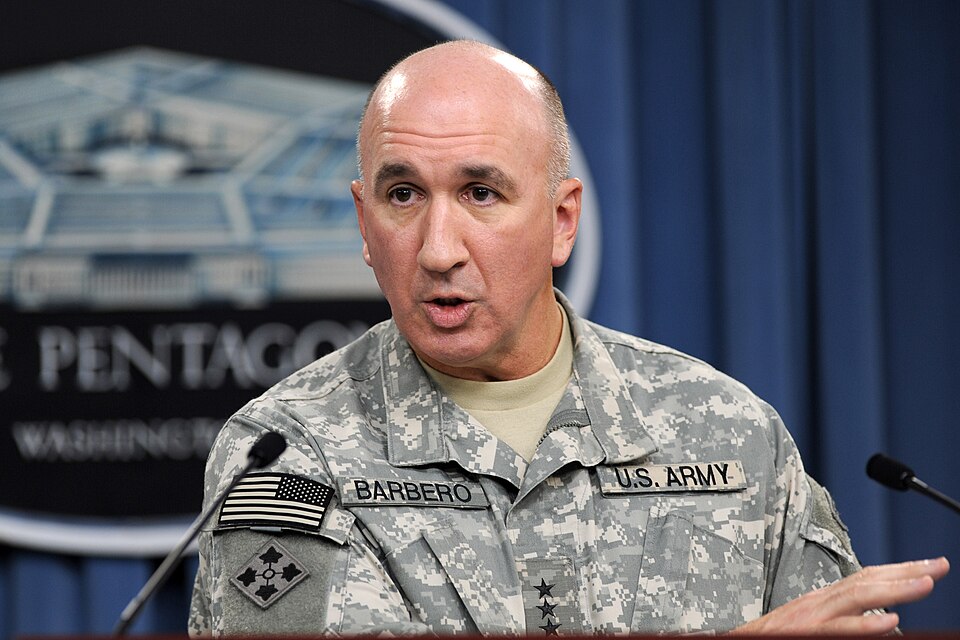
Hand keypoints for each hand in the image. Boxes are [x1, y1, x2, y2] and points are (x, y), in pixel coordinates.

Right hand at [735, 557, 949, 634]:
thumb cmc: (772, 638)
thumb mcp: (809, 624)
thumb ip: (840, 619)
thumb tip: (878, 620)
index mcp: (822, 599)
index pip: (865, 577)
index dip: (898, 570)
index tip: (928, 566)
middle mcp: (818, 602)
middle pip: (866, 580)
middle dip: (906, 572)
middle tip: (940, 565)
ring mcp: (811, 617)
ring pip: (856, 597)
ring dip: (893, 590)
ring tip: (925, 584)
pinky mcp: (805, 634)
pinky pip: (837, 630)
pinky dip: (864, 625)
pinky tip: (889, 622)